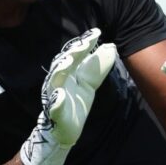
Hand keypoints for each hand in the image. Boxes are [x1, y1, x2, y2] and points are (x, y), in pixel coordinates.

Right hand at [20, 28, 116, 164]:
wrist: (64, 131)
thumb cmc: (76, 104)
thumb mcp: (90, 84)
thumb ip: (98, 67)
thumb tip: (111, 47)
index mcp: (69, 73)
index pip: (76, 55)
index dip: (85, 44)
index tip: (97, 33)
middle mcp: (59, 81)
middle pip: (64, 62)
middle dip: (73, 52)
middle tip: (85, 43)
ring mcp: (54, 96)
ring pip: (55, 80)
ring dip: (60, 70)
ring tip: (67, 61)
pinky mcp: (54, 113)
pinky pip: (54, 106)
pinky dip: (56, 101)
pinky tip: (60, 96)